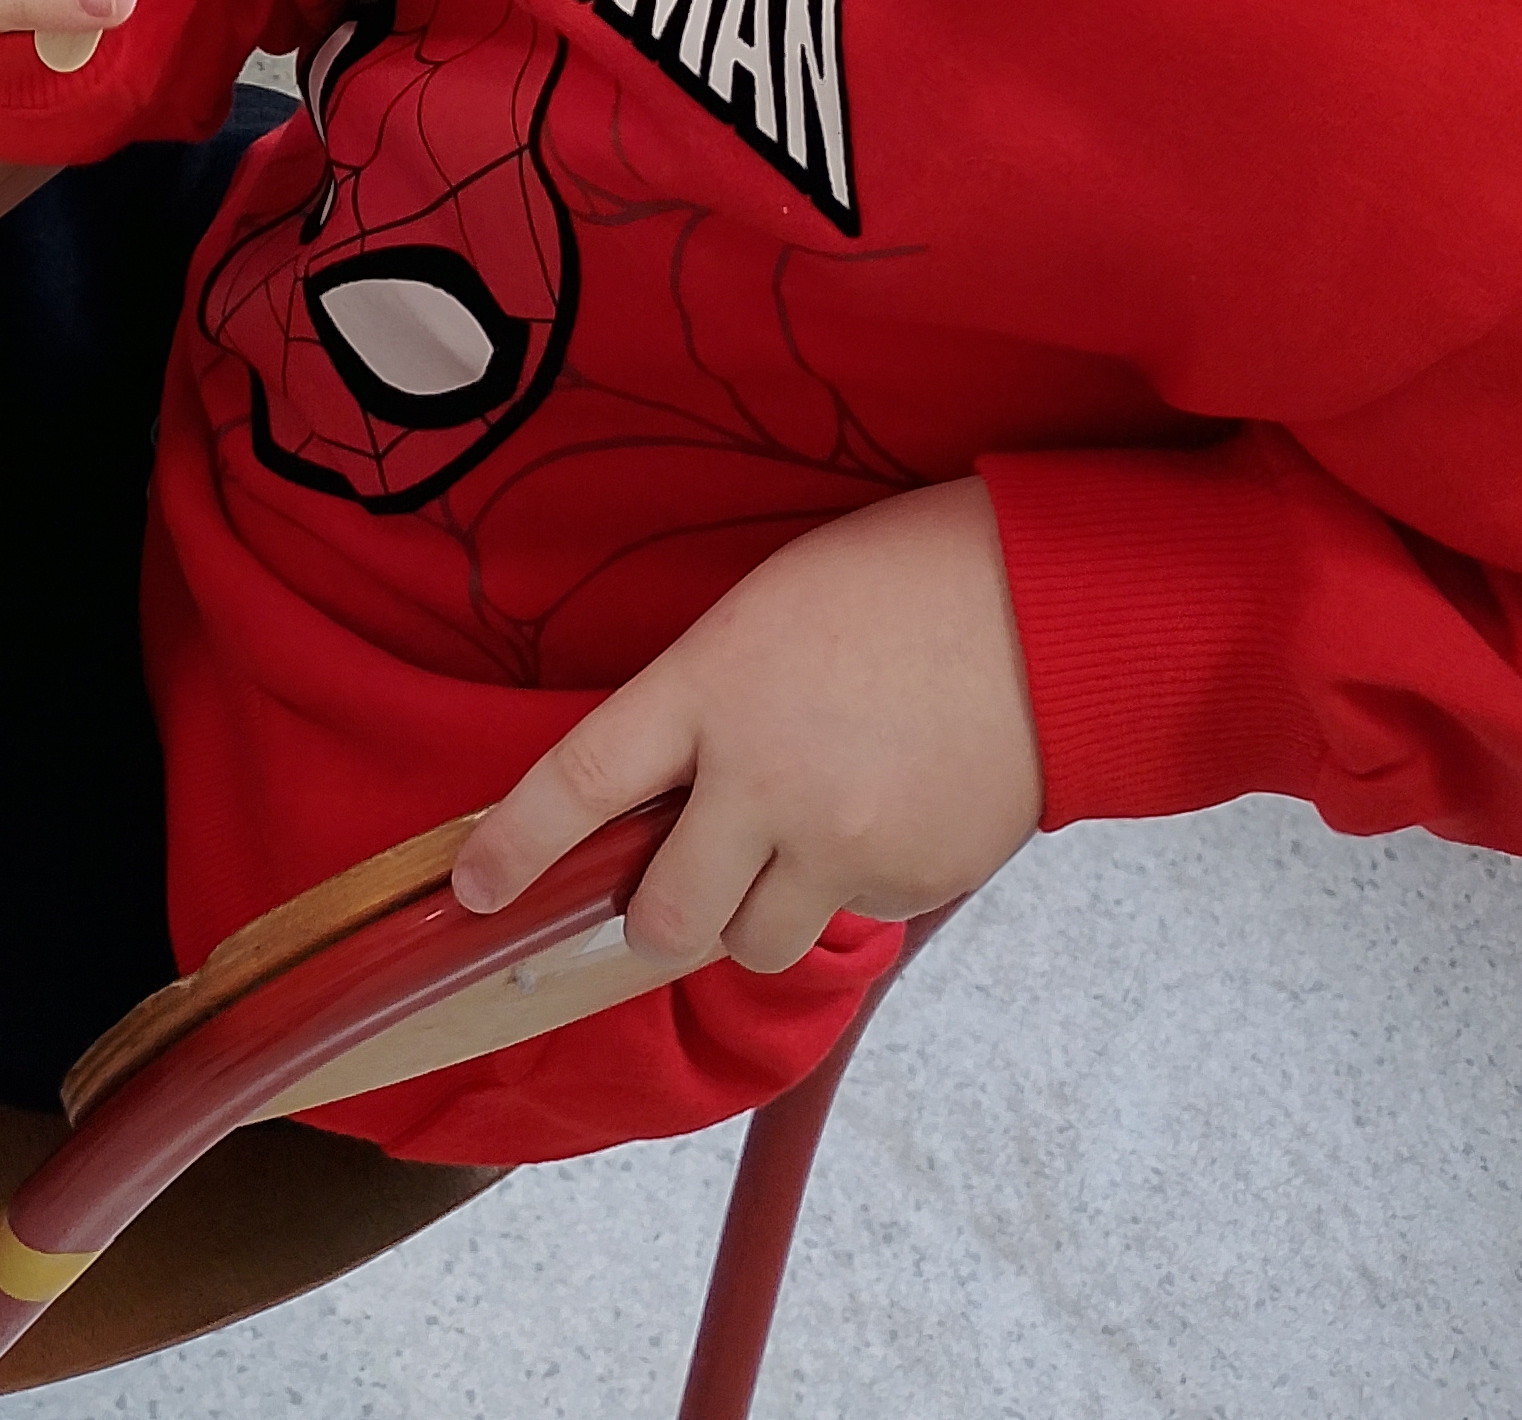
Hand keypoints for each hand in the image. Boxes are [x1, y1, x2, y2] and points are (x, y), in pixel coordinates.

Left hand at [452, 478, 1042, 973]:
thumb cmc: (897, 579)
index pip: (578, 784)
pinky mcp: (906, 884)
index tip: (474, 893)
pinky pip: (850, 920)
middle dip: (659, 918)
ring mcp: (838, 843)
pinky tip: (887, 812)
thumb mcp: (765, 612)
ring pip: (754, 942)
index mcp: (709, 687)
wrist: (1046, 610)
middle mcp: (760, 779)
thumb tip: (669, 791)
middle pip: (665, 916)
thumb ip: (707, 705)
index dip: (514, 847)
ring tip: (802, 836)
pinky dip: (850, 887)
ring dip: (756, 913)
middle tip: (679, 885)